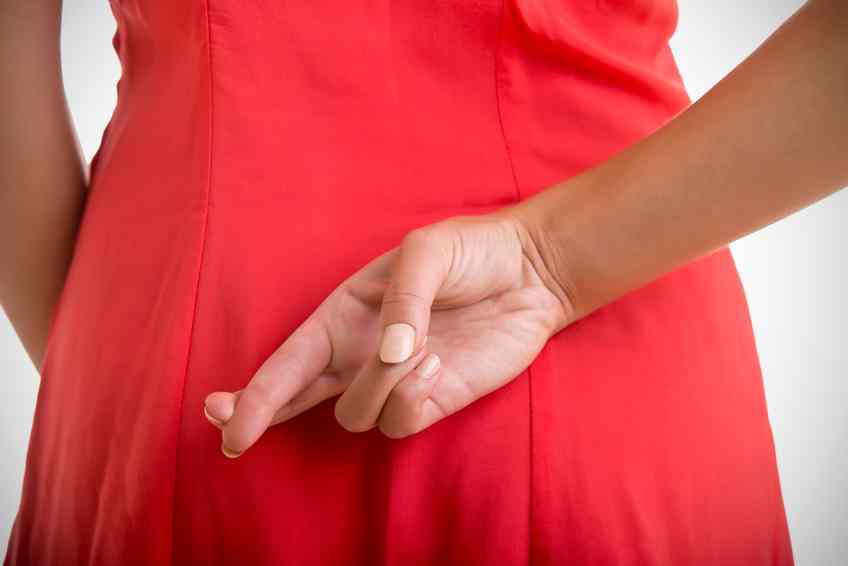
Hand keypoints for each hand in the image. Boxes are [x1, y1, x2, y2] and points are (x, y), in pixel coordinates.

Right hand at [203, 210, 574, 456]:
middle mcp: (358, 354)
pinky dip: (414, 396)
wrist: (528, 273)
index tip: (222, 415)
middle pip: (296, 399)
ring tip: (423, 348)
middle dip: (260, 415)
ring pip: (356, 413)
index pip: (288, 360)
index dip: (254, 392)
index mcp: (343, 315)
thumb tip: (384, 356)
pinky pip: (401, 421)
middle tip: (234, 436)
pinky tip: (439, 363)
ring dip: (380, 385)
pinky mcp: (430, 403)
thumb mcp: (426, 252)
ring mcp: (393, 383)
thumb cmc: (470, 252)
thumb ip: (401, 301)